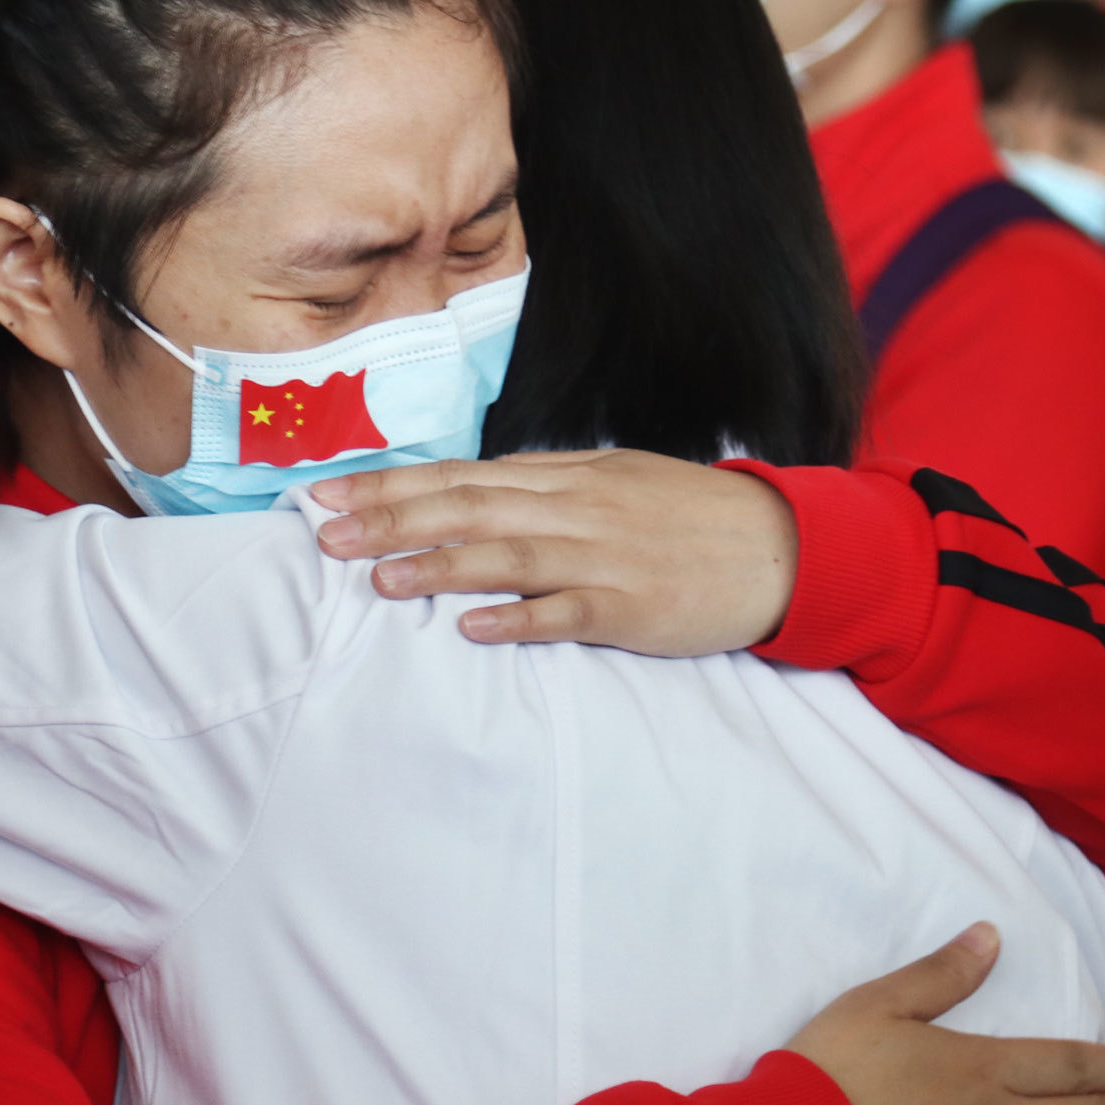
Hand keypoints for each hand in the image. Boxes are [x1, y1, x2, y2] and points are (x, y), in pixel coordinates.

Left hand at [312, 449, 797, 654]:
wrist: (779, 546)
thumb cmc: (687, 515)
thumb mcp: (613, 480)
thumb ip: (543, 485)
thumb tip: (471, 490)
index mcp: (567, 476)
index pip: (462, 475)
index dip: (392, 483)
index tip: (328, 491)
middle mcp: (576, 509)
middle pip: (470, 508)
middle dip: (393, 519)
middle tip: (326, 532)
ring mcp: (604, 558)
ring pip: (509, 556)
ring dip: (442, 566)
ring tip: (380, 578)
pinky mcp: (631, 608)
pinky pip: (568, 614)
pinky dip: (520, 620)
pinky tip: (474, 629)